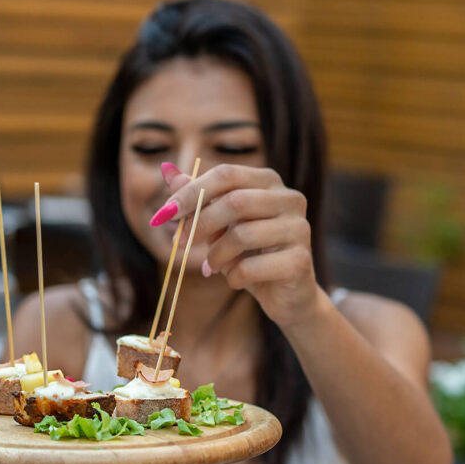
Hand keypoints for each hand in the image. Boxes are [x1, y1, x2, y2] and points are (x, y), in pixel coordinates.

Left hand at [152, 163, 319, 327]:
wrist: (285, 295)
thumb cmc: (250, 254)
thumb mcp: (219, 225)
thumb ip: (197, 198)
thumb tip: (166, 169)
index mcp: (269, 182)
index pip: (226, 174)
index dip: (191, 192)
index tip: (164, 213)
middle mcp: (290, 199)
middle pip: (235, 201)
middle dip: (200, 223)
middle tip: (181, 242)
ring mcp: (299, 228)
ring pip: (242, 235)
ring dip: (216, 255)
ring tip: (212, 266)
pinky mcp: (300, 261)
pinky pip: (251, 267)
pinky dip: (233, 277)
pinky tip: (234, 280)